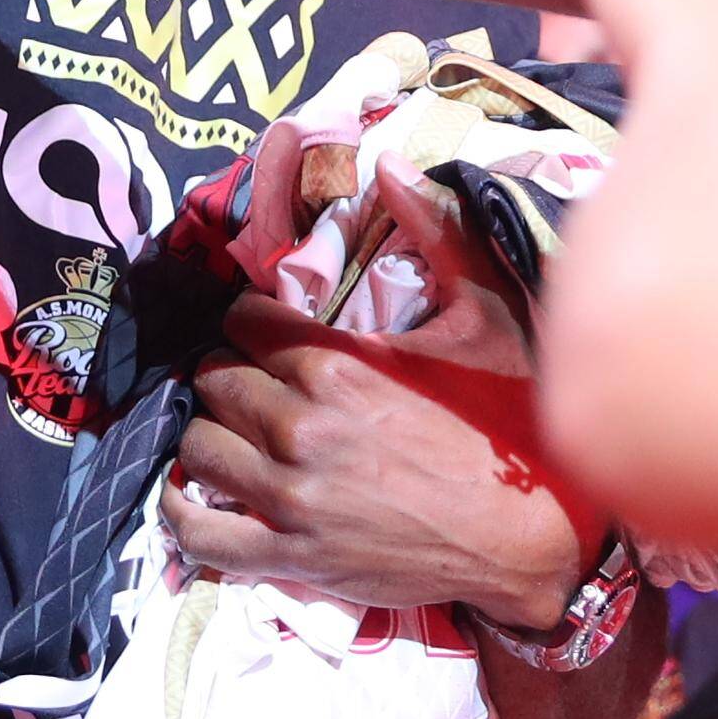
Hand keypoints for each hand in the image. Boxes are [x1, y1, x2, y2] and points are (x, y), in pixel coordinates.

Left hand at [166, 181, 584, 622]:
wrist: (535, 536)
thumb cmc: (511, 421)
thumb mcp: (486, 315)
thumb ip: (435, 232)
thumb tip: (390, 163)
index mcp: (337, 362)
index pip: (242, 321)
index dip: (253, 324)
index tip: (271, 336)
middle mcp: (300, 424)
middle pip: (214, 380)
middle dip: (233, 377)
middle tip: (261, 390)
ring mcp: (289, 495)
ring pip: (197, 446)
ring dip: (212, 438)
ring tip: (241, 440)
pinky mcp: (289, 555)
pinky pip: (198, 531)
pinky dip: (183, 513)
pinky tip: (196, 497)